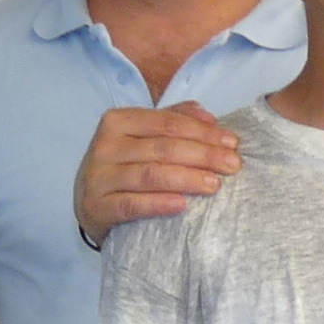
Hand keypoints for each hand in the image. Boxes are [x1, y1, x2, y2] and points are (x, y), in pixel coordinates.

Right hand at [75, 102, 242, 239]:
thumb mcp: (143, 139)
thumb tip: (208, 116)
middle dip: (203, 155)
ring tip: (215, 185)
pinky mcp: (97, 208)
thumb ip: (173, 121)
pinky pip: (132, 205)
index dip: (203, 132)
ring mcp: (99, 177)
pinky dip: (158, 204)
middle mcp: (105, 146)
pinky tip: (182, 205)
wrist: (90, 204)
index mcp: (118, 121)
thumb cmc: (124, 168)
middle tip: (233, 165)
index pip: (168, 123)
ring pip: (150, 175)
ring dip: (186, 179)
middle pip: (163, 148)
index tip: (232, 143)